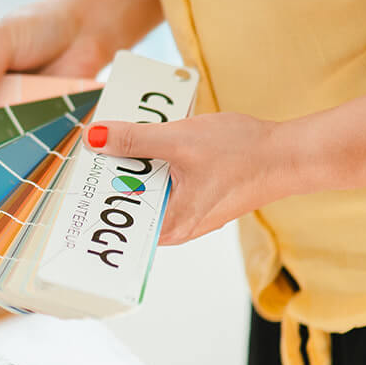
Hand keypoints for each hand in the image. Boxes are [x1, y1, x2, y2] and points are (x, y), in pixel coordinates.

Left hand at [86, 113, 303, 244]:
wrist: (291, 154)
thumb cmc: (243, 153)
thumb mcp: (179, 140)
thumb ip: (134, 140)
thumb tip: (93, 138)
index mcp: (168, 226)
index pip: (115, 222)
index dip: (92, 198)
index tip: (74, 175)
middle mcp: (175, 227)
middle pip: (127, 202)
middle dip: (112, 173)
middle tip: (93, 146)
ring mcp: (187, 212)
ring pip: (146, 188)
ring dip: (134, 164)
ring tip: (118, 137)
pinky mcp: (197, 196)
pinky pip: (164, 180)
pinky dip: (156, 161)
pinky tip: (153, 138)